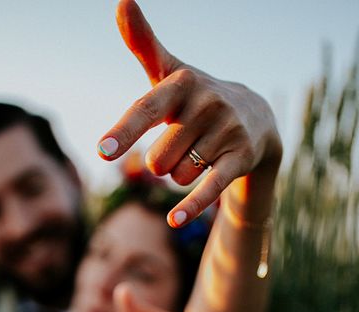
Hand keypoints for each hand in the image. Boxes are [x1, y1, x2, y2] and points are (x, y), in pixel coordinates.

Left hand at [98, 0, 281, 225]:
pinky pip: (209, 186)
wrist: (256, 116)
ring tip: (200, 151)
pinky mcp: (241, 158)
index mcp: (182, 82)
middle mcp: (207, 103)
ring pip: (178, 174)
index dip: (123, 133)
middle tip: (181, 143)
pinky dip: (192, 205)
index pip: (145, 111)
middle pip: (157, 158)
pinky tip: (174, 221)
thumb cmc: (196, 98)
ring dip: (181, 173)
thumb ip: (143, 44)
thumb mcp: (169, 73)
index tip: (102, 152)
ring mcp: (227, 131)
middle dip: (161, 161)